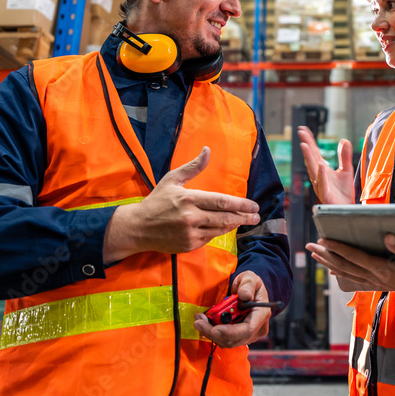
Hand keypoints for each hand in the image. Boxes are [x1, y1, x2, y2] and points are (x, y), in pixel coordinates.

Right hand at [103, 147, 259, 262]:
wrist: (138, 227)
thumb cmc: (156, 201)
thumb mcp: (172, 179)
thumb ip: (193, 166)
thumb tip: (208, 150)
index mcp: (189, 198)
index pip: (222, 201)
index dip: (241, 204)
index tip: (254, 205)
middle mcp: (191, 217)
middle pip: (225, 217)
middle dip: (244, 217)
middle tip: (257, 216)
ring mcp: (190, 233)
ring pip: (220, 229)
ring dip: (235, 225)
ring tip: (247, 221)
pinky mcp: (188, 245)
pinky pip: (210, 238)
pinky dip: (220, 232)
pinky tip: (227, 227)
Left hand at [194, 272, 271, 347]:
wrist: (247, 291)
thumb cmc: (249, 284)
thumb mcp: (250, 278)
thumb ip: (247, 285)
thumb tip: (244, 295)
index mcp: (261, 315)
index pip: (247, 330)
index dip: (230, 332)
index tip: (215, 329)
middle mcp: (256, 329)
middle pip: (234, 339)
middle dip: (214, 332)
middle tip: (199, 321)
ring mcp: (247, 335)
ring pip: (227, 341)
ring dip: (210, 333)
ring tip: (199, 320)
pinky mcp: (238, 337)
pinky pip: (223, 339)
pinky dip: (212, 333)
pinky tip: (204, 323)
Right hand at [297, 127, 353, 204]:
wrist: (347, 209)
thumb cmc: (343, 193)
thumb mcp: (346, 170)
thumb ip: (344, 156)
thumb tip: (344, 140)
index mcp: (322, 169)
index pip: (314, 152)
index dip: (309, 140)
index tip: (303, 129)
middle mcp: (318, 176)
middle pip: (310, 158)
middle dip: (306, 145)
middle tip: (301, 133)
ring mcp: (320, 185)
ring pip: (312, 170)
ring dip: (308, 157)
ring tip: (305, 145)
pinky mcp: (325, 195)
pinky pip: (322, 184)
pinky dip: (321, 175)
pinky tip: (321, 165)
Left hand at [306, 234, 394, 304]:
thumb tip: (388, 236)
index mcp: (384, 270)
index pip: (355, 258)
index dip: (338, 248)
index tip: (324, 240)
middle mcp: (376, 278)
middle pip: (345, 266)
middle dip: (326, 255)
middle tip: (310, 246)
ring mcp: (376, 282)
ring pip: (347, 273)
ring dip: (330, 263)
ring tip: (315, 255)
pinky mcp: (379, 283)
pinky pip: (354, 278)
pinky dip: (341, 273)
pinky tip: (333, 269)